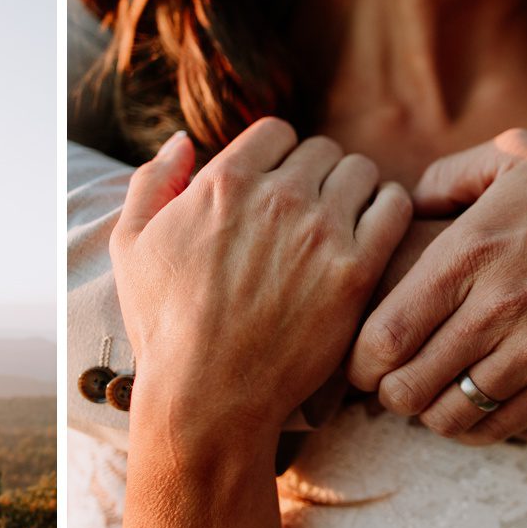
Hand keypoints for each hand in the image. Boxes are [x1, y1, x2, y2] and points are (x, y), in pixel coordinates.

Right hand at [113, 118, 410, 450]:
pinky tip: (375, 235)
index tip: (279, 187)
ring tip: (346, 222)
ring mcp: (321, 232)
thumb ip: (153, 181)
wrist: (208, 395)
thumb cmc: (164, 327)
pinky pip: (395, 208)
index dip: (278, 157)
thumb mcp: (131, 246)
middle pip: (322, 150)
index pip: (276, 132)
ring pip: (361, 171)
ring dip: (355, 191)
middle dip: (317, 175)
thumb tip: (182, 140)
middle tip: (313, 212)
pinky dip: (389, 211)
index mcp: (225, 182)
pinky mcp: (356, 270)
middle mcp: (277, 197)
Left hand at [347, 129, 526, 444]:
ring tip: (427, 397)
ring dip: (427, 413)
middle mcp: (497, 307)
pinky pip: (500, 428)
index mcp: (469, 251)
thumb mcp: (516, 153)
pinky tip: (471, 407)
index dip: (359, 361)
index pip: (384, 335)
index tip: (360, 362)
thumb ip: (449, 176)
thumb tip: (404, 205)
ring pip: (449, 416)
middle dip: (385, 393)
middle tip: (388, 384)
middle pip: (407, 385)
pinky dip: (472, 428)